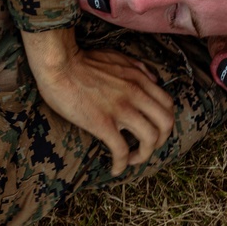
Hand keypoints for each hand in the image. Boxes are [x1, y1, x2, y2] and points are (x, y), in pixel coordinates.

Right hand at [22, 29, 174, 175]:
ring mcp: (120, 109)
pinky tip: (115, 169)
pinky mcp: (103, 123)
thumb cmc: (81, 60)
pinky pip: (121, 150)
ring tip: (132, 159)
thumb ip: (137, 67)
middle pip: (166, 123)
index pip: (168, 104)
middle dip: (161, 141)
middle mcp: (135, 94)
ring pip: (150, 139)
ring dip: (145, 154)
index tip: (154, 130)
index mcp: (139, 79)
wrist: (58, 64)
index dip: (165, 122)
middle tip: (147, 147)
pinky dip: (122, 164)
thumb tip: (152, 78)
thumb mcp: (116, 56)